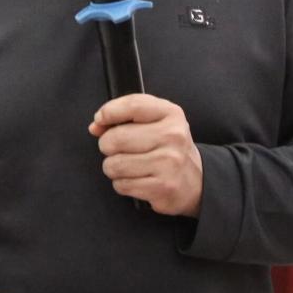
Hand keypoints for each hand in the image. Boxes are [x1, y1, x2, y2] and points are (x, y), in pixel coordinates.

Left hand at [89, 93, 203, 215]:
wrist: (196, 181)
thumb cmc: (168, 148)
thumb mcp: (155, 122)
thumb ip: (124, 117)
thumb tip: (96, 125)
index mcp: (171, 114)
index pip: (132, 105)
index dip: (109, 112)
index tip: (100, 120)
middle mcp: (173, 136)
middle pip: (116, 138)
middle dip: (108, 146)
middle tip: (118, 150)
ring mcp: (169, 163)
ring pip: (115, 164)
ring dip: (114, 167)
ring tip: (128, 166)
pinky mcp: (163, 187)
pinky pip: (122, 185)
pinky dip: (122, 184)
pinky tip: (137, 179)